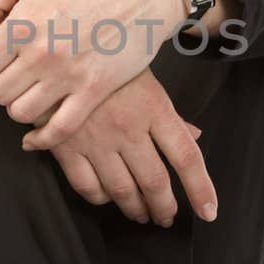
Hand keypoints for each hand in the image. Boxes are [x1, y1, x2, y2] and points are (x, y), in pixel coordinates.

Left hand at [0, 0, 178, 148]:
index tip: (2, 58)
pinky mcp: (93, 91)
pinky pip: (58, 130)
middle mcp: (42, 53)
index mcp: (23, 23)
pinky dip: (42, 138)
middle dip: (3, 85)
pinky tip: (36, 134)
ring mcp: (68, 76)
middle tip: (19, 74)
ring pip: (20, 114)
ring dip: (21, 106)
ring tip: (32, 91)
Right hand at [20, 67, 218, 224]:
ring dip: (134, 208)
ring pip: (122, 190)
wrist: (55, 46)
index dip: (201, 189)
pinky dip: (99, 198)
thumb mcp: (145, 78)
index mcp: (154, 108)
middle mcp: (128, 128)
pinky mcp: (66, 146)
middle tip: (166, 217)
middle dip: (164, 208)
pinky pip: (87, 186)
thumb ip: (169, 113)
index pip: (187, 157)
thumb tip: (195, 136)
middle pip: (155, 182)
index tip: (208, 211)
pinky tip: (106, 198)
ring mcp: (96, 139)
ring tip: (139, 214)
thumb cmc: (105, 59)